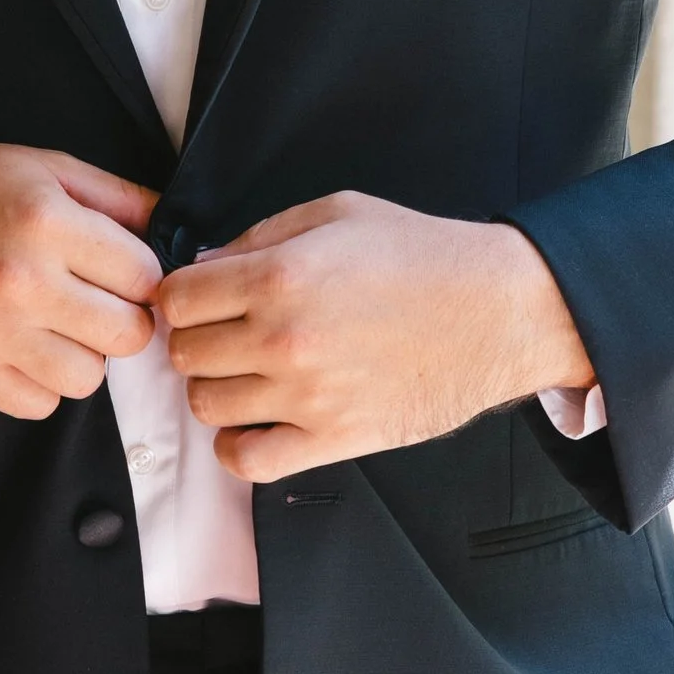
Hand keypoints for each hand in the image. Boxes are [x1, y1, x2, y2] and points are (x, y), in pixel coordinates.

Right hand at [0, 141, 160, 417]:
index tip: (122, 271)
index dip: (141, 275)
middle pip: (128, 335)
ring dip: (82, 355)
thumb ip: (115, 197)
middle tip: (95, 302)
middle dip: (122, 319)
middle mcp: (22, 280)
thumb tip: (174, 229)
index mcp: (45, 221)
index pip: (145, 275)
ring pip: (88, 378)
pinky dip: (40, 383)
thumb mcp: (39, 167)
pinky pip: (39, 405)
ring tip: (55, 324)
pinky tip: (23, 346)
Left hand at [157, 192, 594, 480]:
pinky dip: (237, 446)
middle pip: (185, 353)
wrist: (498, 312)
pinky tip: (258, 421)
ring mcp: (306, 395)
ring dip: (218, 388)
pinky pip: (247, 460)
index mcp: (279, 274)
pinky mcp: (332, 439)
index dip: (181, 296)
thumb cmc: (425, 257)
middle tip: (228, 334)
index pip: (176, 299)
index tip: (200, 300)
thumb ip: (261, 235)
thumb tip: (206, 266)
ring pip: (207, 406)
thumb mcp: (339, 213)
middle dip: (198, 340)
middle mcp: (284, 337)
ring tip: (248, 373)